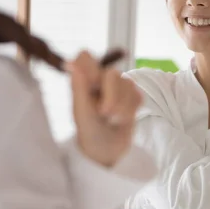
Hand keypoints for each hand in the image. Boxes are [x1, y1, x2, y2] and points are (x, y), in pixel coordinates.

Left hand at [67, 51, 142, 167]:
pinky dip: (131, 111)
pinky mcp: (132, 96)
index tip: (93, 84)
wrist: (106, 151)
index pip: (84, 57)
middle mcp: (99, 80)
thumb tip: (71, 64)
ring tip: (112, 120)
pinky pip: (137, 95)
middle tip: (104, 114)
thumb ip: (78, 88)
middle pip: (112, 73)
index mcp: (82, 81)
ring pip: (128, 84)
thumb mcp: (81, 113)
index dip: (91, 67)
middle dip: (112, 97)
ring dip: (122, 107)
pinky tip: (122, 119)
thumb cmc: (88, 131)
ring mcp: (117, 87)